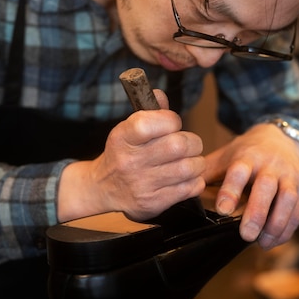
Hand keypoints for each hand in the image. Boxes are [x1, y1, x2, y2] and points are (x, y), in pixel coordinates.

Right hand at [58, 90, 206, 221]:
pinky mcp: (153, 202)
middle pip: (178, 145)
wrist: (102, 188)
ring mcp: (141, 184)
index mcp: (122, 137)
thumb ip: (148, 112)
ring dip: (196, 162)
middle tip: (189, 145)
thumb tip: (160, 95)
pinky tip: (186, 178)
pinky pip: (190, 188)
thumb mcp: (127, 130)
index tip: (172, 124)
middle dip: (192, 142)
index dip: (172, 120)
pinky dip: (195, 180)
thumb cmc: (122, 153)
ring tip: (189, 161)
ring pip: (189, 167)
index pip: (154, 122)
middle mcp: (130, 161)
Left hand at [204, 124, 298, 249]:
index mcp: (246, 155)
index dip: (231, 191)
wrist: (279, 138)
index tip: (224, 211)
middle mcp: (271, 163)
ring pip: (288, 199)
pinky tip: (274, 240)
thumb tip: (181, 189)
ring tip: (262, 244)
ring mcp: (290, 173)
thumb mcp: (224, 156)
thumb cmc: (245, 153)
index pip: (238, 172)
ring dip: (276, 225)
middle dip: (256, 212)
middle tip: (245, 235)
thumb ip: (205, 173)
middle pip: (266, 187)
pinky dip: (288, 228)